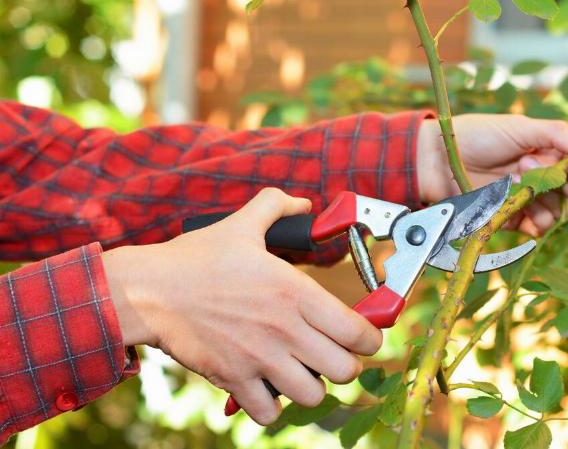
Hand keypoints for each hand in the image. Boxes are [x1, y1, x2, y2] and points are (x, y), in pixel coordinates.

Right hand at [103, 188, 381, 424]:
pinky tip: (268, 387)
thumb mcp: (242, 224)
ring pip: (312, 396)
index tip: (364, 337)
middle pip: (344, 370)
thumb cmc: (197, 258)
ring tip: (302, 373)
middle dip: (345, 365)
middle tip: (333, 355)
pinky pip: (269, 413)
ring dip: (312, 387)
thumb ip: (277, 206)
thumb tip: (303, 202)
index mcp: (296, 292)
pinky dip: (272, 407)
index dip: (370, 339)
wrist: (149, 290)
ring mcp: (260, 358)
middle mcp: (285, 329)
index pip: (358, 332)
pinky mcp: (234, 380)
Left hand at [416, 114, 567, 234]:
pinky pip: (537, 228)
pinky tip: (522, 208)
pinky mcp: (513, 218)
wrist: (440, 159)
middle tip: (537, 169)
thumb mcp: (521, 128)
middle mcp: (543, 176)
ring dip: (546, 200)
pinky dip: (536, 222)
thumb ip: (558, 135)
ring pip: (558, 212)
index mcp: (550, 152)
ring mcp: (529, 199)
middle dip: (567, 186)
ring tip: (518, 179)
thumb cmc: (479, 135)